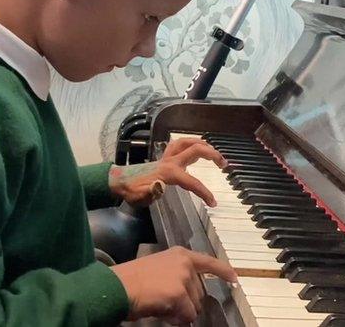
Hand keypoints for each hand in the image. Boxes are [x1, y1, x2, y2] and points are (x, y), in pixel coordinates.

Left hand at [109, 137, 226, 207]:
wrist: (119, 181)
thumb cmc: (131, 192)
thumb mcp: (140, 197)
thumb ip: (152, 192)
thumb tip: (161, 186)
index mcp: (169, 173)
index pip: (192, 181)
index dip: (204, 191)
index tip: (213, 202)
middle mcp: (170, 161)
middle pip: (195, 150)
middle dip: (212, 155)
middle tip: (224, 164)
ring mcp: (167, 157)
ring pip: (188, 142)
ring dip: (203, 144)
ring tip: (215, 152)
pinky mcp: (164, 156)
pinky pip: (180, 144)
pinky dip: (191, 143)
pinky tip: (197, 148)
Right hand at [112, 246, 236, 324]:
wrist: (118, 287)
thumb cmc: (132, 281)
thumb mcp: (158, 270)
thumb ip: (177, 278)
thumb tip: (188, 300)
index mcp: (180, 255)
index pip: (209, 262)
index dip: (224, 271)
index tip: (235, 279)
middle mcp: (185, 264)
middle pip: (200, 292)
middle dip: (187, 303)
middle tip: (165, 303)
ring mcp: (183, 278)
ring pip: (194, 306)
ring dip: (181, 312)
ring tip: (161, 305)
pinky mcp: (179, 294)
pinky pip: (187, 316)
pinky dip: (177, 319)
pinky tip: (162, 312)